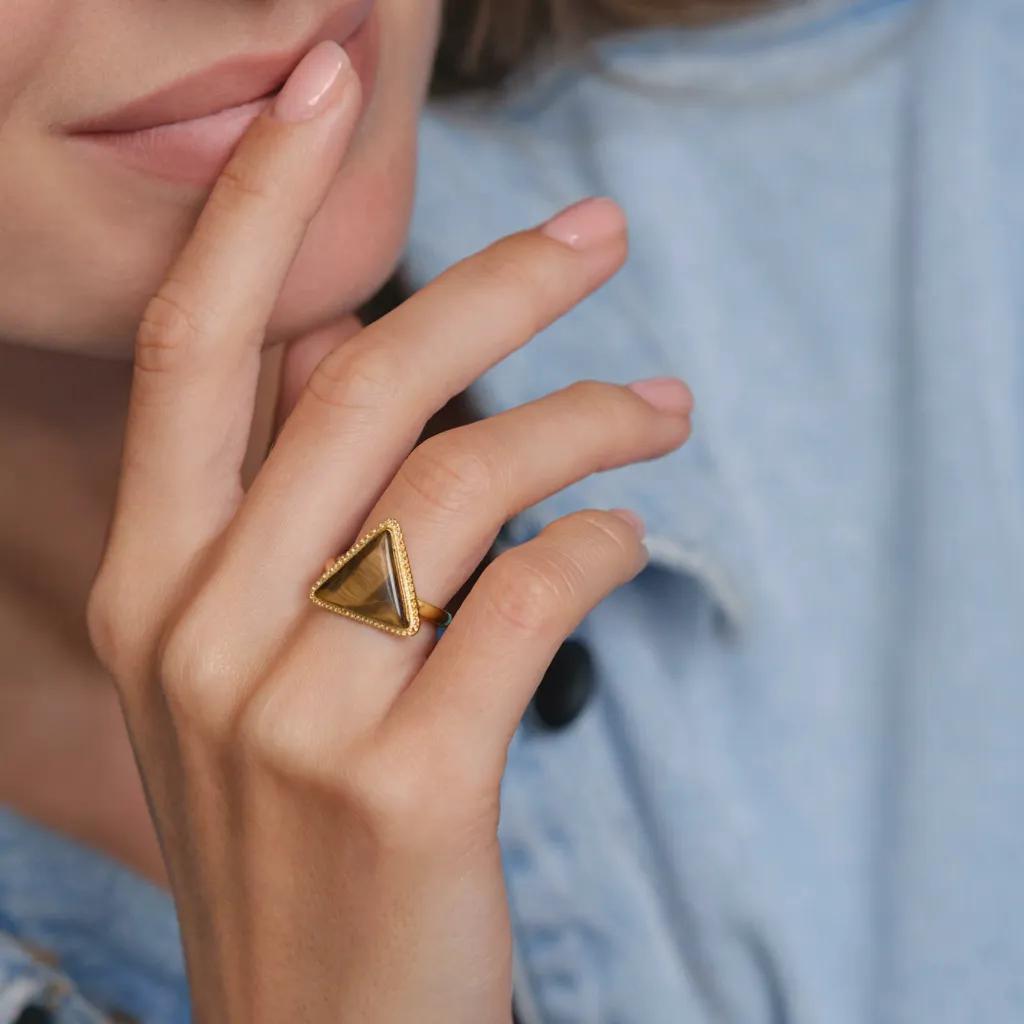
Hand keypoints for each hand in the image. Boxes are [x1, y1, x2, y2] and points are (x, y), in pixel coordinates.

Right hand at [85, 40, 691, 1023]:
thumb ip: (277, 506)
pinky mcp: (406, 785)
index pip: (194, 347)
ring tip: (660, 410)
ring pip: (465, 481)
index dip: (255, 201)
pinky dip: (600, 544)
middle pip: (361, 382)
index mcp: (149, 586)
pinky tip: (626, 539)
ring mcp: (292, 713)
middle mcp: (197, 631)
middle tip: (600, 235)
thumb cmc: (296, 835)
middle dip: (495, 281)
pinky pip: (528, 597)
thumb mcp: (242, 669)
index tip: (324, 91)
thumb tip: (325, 344)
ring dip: (584, 420)